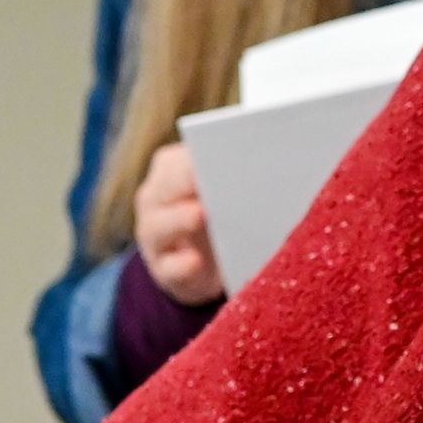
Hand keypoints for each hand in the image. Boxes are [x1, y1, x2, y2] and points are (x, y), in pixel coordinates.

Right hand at [134, 142, 225, 305]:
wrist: (203, 264)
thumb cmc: (220, 216)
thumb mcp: (225, 192)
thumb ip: (236, 177)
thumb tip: (269, 164)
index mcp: (170, 171)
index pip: (179, 159)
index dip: (199, 156)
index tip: (219, 151)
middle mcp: (154, 199)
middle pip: (165, 188)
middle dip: (186, 181)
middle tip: (205, 176)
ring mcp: (154, 236)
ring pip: (159, 226)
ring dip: (180, 219)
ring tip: (200, 213)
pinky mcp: (163, 271)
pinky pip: (169, 267)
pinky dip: (181, 265)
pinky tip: (195, 261)